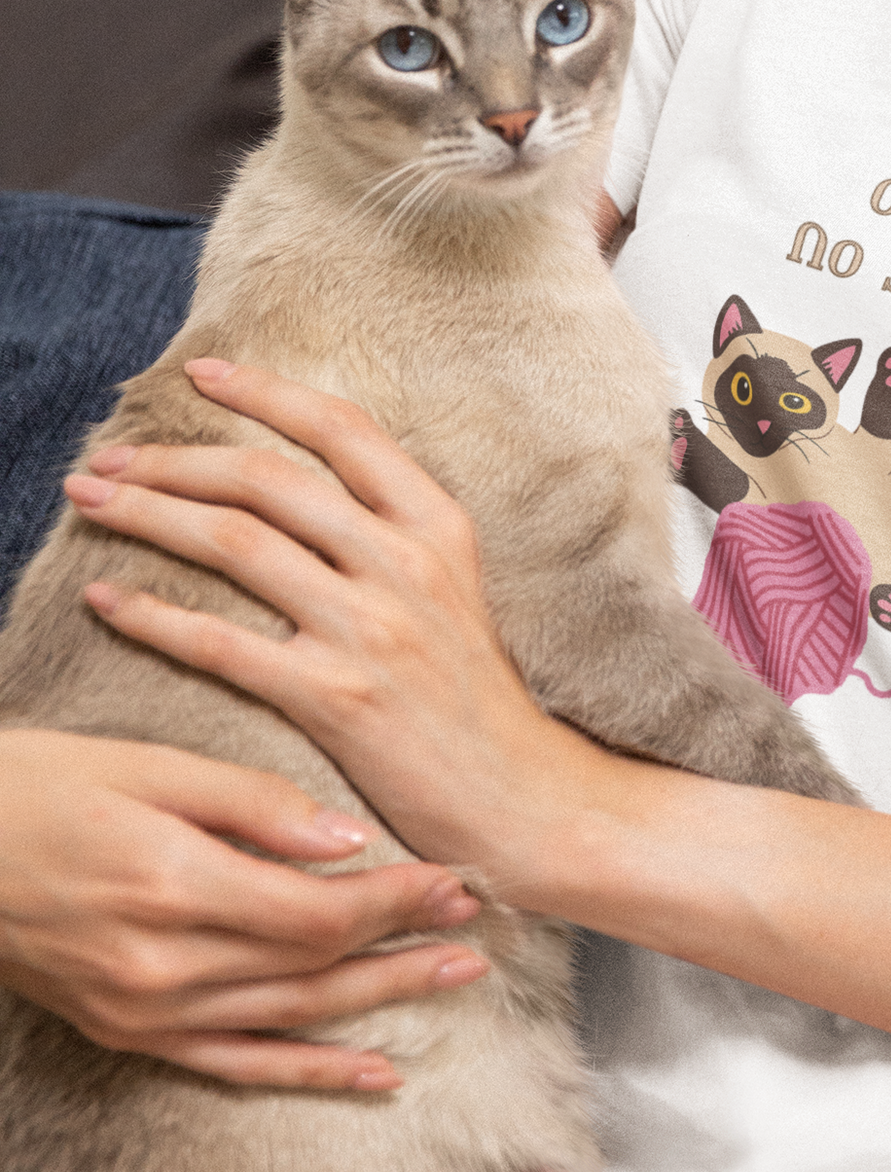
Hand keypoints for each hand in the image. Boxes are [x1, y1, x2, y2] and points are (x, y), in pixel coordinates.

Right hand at [0, 726, 488, 1088]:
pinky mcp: (130, 1033)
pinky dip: (309, 1071)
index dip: (396, 901)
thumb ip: (253, 803)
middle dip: (406, 947)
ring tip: (453, 984)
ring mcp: (144, 1011)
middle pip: (315, 968)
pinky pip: (236, 1063)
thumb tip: (348, 842)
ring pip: (290, 1019)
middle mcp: (161, 965)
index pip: (316, 911)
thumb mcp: (147, 764)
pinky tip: (375, 1074)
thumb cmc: (44, 785)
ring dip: (379, 1005)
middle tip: (479, 930)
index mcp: (172, 885)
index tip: (455, 879)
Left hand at [64, 359, 617, 899]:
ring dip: (146, 513)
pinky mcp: (334, 699)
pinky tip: (105, 600)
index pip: (341, 429)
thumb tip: (302, 485)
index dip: (266, 392)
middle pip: (268, 479)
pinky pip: (221, 642)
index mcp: (437, 524)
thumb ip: (390, 534)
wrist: (520, 797)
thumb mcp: (455, 589)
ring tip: (89, 501)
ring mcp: (370, 629)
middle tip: (108, 454)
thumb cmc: (475, 698)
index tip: (202, 373)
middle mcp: (405, 563)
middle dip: (174, 458)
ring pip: (234, 543)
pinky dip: (152, 615)